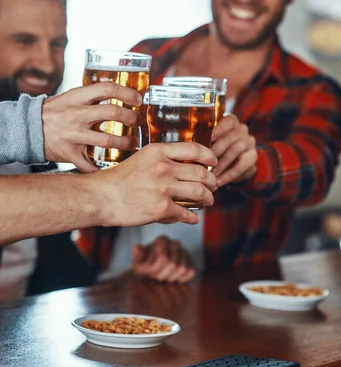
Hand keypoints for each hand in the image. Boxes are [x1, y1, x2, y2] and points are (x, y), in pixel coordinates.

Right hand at [42, 83, 141, 172]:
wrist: (27, 128)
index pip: (107, 88)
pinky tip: (112, 169)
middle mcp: (76, 114)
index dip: (127, 93)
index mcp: (77, 97)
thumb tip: (120, 94)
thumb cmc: (53, 112)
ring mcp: (73, 135)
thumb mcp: (70, 97)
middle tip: (136, 121)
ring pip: (107, 140)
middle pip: (112, 113)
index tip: (138, 99)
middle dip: (131, 118)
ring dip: (125, 143)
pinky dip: (101, 170)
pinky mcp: (69, 153)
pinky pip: (89, 165)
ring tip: (131, 143)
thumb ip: (91, 96)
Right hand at [97, 142, 216, 226]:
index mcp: (157, 152)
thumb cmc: (117, 179)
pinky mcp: (161, 208)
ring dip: (208, 198)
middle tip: (214, 185)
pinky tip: (193, 218)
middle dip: (212, 181)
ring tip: (208, 201)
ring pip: (199, 192)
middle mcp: (163, 167)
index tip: (214, 161)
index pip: (193, 149)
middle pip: (201, 173)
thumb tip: (182, 167)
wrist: (100, 197)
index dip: (209, 155)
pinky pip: (186, 213)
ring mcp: (163, 188)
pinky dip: (193, 217)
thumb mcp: (140, 159)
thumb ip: (160, 160)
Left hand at [132, 236, 195, 282]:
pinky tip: (172, 277)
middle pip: (174, 264)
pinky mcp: (191, 261)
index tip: (150, 272)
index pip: (163, 258)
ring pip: (183, 269)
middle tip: (156, 277)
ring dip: (171, 278)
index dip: (156, 269)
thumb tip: (136, 247)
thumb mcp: (137, 263)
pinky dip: (181, 279)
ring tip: (163, 276)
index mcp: (161, 240)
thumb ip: (137, 257)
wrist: (152, 269)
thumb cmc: (144, 265)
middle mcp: (175, 243)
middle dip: (163, 275)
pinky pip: (191, 272)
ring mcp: (184, 251)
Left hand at [211, 114, 256, 186]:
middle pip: (230, 138)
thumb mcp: (211, 141)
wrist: (236, 161)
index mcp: (231, 122)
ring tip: (210, 174)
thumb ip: (204, 140)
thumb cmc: (218, 148)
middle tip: (204, 161)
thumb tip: (189, 148)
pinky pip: (241, 166)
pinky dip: (228, 175)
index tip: (209, 137)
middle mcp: (242, 130)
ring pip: (236, 151)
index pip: (228, 121)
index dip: (219, 129)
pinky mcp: (253, 157)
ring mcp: (249, 142)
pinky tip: (219, 181)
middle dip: (215, 151)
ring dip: (221, 164)